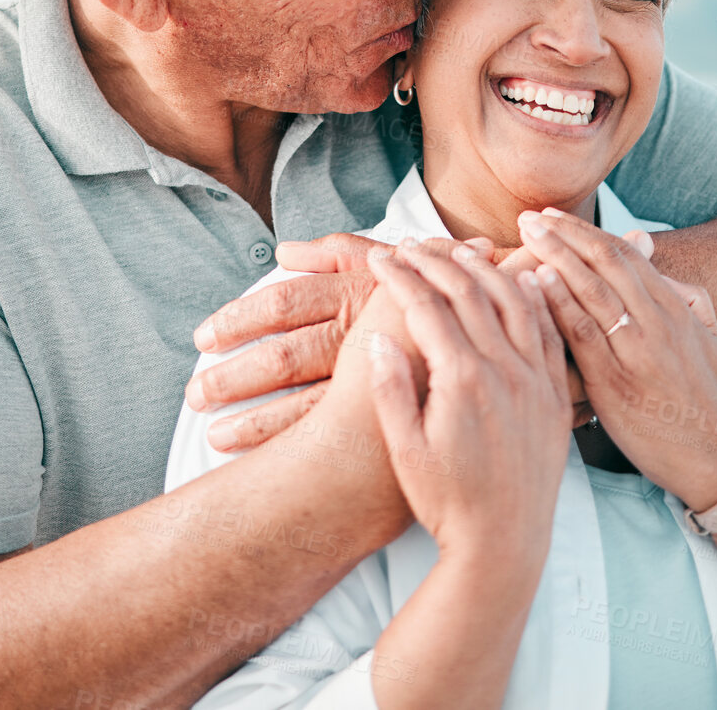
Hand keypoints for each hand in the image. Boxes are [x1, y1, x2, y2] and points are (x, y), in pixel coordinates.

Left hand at [185, 233, 501, 451]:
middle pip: (285, 354)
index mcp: (361, 294)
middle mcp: (365, 337)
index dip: (239, 319)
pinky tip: (260, 465)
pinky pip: (333, 435)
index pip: (287, 303)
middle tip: (194, 391)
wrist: (521, 347)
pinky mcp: (395, 416)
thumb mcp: (397, 267)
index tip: (203, 337)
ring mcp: (380, 381)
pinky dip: (290, 445)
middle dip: (235, 373)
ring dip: (253, 416)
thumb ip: (341, 251)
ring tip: (209, 431)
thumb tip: (285, 251)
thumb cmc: (450, 298)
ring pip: (302, 401)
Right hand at [366, 242, 572, 563]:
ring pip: (515, 300)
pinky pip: (549, 330)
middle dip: (436, 261)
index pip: (427, 306)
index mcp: (463, 380)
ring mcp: (536, 380)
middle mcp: (505, 371)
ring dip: (484, 268)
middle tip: (411, 245)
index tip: (381, 259)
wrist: (503, 545)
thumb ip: (391, 388)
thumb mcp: (405, 448)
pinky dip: (534, 297)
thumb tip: (380, 338)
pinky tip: (522, 279)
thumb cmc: (446, 502)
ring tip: (458, 250)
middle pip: (470, 292)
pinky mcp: (555, 395)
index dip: (400, 276)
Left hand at [518, 208, 716, 511]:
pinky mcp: (615, 381)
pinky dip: (558, 301)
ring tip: (526, 234)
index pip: (627, 255)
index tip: (555, 218)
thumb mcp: (710, 344)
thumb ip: (690, 302)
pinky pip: (583, 331)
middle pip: (607, 261)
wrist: (716, 460)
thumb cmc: (707, 403)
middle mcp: (659, 322)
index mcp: (677, 310)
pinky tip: (535, 280)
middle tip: (530, 217)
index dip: (588, 232)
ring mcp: (637, 350)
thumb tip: (665, 271)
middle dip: (565, 234)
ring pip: (593, 288)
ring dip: (556, 255)